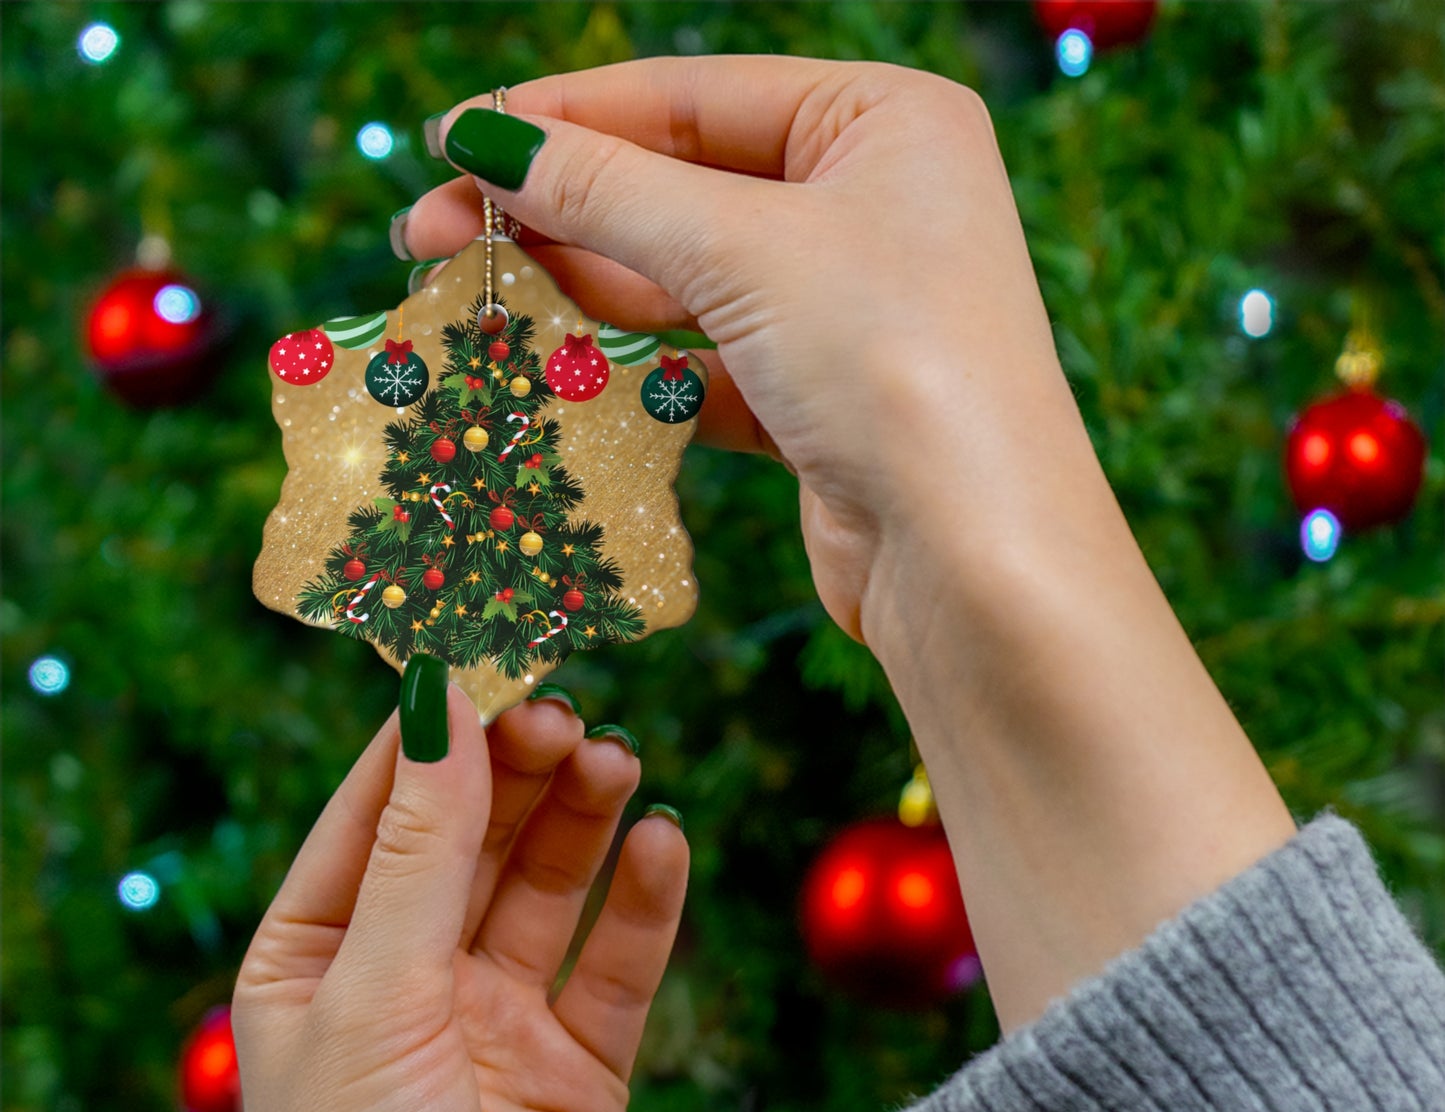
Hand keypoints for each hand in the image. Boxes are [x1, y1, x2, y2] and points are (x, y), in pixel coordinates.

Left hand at [232, 690, 686, 1111]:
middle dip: (518, 767)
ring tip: (618, 759)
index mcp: (319, 958)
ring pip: (549, 885)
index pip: (378, 809)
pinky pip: (617, 962)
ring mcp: (498, 1021)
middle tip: (567, 707)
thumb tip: (442, 703)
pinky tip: (664, 843)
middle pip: (473, 835)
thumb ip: (420, 852)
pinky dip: (644, 901)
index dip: (434, 729)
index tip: (488, 646)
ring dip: (584, 818)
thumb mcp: (376, 1001)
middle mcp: (408, 979)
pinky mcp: (580, 1067)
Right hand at [403, 58, 1294, 1034]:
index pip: (693, 96)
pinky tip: (549, 370)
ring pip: (684, 283)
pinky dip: (631, 369)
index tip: (453, 141)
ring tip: (470, 297)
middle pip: (680, 189)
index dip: (565, 117)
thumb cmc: (894, 363)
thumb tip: (485, 138)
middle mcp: (870, 205)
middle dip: (556, 212)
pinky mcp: (817, 401)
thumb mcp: (742, 250)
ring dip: (580, 291)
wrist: (974, 559)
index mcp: (882, 122)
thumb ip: (607, 191)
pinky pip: (703, 364)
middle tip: (430, 234)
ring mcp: (845, 309)